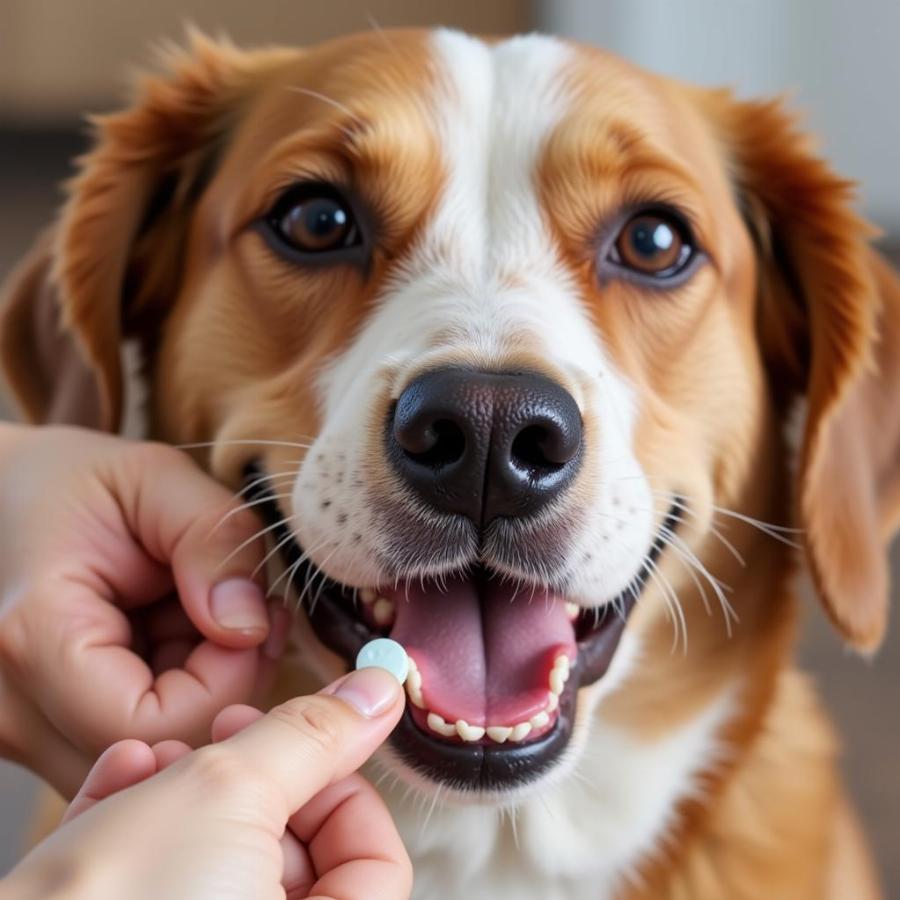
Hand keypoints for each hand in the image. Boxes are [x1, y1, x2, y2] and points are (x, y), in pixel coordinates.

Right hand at [0, 423, 288, 794]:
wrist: (1, 494)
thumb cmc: (76, 482)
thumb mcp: (156, 478)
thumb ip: (212, 540)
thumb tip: (248, 627)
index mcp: (35, 636)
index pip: (158, 723)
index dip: (231, 682)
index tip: (256, 623)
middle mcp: (13, 707)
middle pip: (158, 759)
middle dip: (230, 693)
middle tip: (254, 622)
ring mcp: (22, 729)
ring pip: (151, 764)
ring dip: (205, 699)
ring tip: (211, 622)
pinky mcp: (43, 732)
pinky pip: (132, 747)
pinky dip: (176, 702)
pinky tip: (178, 643)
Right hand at [1, 669, 409, 899]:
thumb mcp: (228, 793)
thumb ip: (312, 738)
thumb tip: (377, 697)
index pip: (376, 862)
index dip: (340, 786)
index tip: (302, 741)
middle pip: (293, 853)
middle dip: (249, 779)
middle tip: (218, 734)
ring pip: (220, 859)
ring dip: (187, 792)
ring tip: (152, 758)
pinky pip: (166, 880)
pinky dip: (145, 827)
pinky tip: (119, 782)